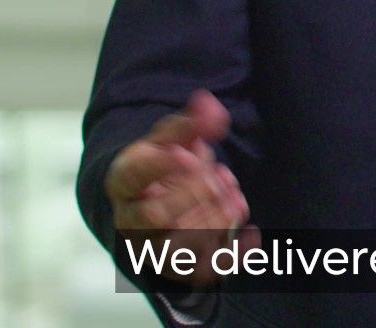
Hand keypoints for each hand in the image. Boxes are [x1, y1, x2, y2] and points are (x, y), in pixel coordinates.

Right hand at [105, 90, 255, 286]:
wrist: (153, 200)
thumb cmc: (162, 165)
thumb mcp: (170, 138)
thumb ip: (190, 124)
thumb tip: (210, 105)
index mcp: (124, 181)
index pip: (133, 176)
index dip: (161, 168)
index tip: (190, 157)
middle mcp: (131, 220)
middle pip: (155, 216)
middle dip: (195, 194)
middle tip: (218, 177)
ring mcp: (152, 248)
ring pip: (176, 249)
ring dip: (214, 223)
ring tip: (234, 200)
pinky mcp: (177, 268)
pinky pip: (203, 271)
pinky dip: (233, 255)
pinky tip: (251, 233)